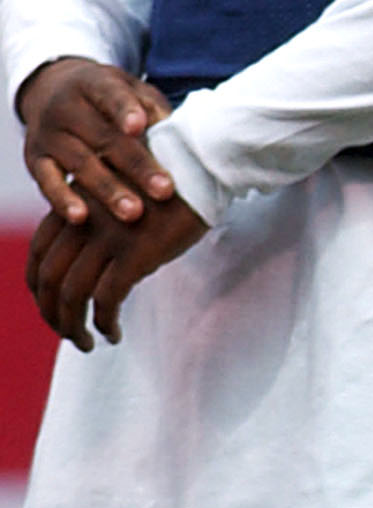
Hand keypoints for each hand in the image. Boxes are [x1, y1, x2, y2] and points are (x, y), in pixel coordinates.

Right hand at [18, 59, 175, 229]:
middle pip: (103, 138)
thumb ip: (151, 107)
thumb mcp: (129, 89)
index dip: (124, 110)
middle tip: (164, 190)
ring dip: (107, 189)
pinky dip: (62, 200)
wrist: (50, 89)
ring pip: (79, 163)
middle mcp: (65, 106)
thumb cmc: (108, 96)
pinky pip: (47, 182)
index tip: (139, 127)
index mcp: (94, 83)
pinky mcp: (34, 159)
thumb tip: (176, 134)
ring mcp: (48, 133)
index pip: (110, 95)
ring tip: (133, 213)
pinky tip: (81, 217)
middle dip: (136, 166)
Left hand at [27, 191, 206, 352]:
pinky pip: (107, 299)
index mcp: (75, 203)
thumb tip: (91, 254)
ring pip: (72, 294)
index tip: (48, 305)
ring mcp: (107, 237)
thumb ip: (97, 217)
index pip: (37, 252)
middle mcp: (83, 220)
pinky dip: (105, 322)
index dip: (37, 285)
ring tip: (85, 343)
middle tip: (65, 331)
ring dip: (73, 326)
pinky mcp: (135, 253)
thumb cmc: (166, 180)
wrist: (201, 164)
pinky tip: (113, 334)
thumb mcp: (120, 193)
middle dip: (51, 313)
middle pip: (49, 277)